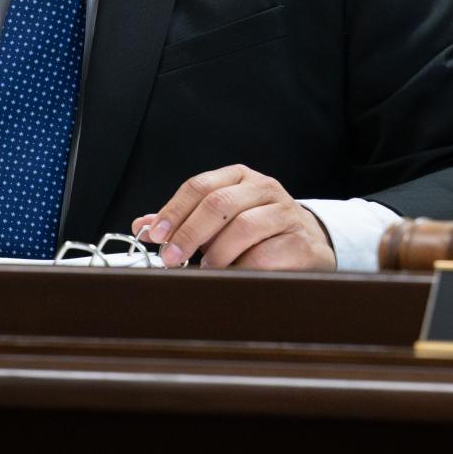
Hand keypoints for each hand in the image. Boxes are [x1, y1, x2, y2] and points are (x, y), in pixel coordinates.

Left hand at [136, 165, 334, 270]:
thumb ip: (184, 220)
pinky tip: (232, 276)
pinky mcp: (300, 241)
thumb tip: (142, 224)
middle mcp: (264, 188)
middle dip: (190, 234)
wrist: (310, 243)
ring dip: (217, 254)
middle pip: (219, 204)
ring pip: (243, 228)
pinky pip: (265, 255)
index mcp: (240, 177)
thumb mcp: (220, 219)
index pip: (200, 186)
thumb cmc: (257, 230)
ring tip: (205, 269)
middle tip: (172, 258)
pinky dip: (242, 269)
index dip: (174, 211)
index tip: (156, 235)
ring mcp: (286, 213)